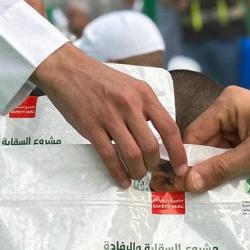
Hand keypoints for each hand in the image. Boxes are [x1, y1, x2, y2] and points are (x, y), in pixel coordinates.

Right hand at [32, 44, 187, 185]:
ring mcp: (109, 116)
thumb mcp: (131, 86)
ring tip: (136, 174)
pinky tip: (122, 179)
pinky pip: (109, 156)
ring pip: (132, 154)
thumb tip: (161, 138)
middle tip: (151, 169)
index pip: (169, 128)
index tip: (181, 167)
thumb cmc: (100, 80)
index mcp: (144, 94)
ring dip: (137, 171)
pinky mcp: (90, 126)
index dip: (177, 152)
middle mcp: (129, 104)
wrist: (68, 69)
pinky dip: (118, 173)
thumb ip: (146, 109)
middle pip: (151, 146)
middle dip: (153, 165)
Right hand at [179, 86, 249, 191]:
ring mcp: (242, 120)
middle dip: (205, 167)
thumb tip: (189, 183)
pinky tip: (232, 185)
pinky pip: (232, 151)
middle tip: (197, 196)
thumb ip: (221, 169)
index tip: (183, 186)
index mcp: (228, 102)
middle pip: (205, 142)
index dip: (189, 160)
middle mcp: (231, 107)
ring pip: (218, 150)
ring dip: (219, 170)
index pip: (194, 134)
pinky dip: (232, 168)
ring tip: (215, 194)